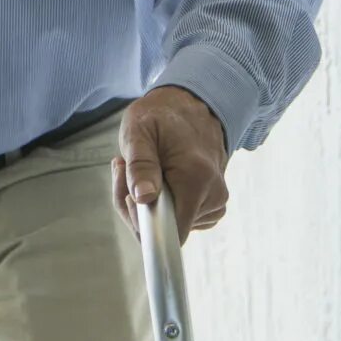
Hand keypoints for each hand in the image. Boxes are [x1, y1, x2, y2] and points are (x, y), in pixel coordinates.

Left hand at [114, 86, 230, 236]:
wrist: (193, 106)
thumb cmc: (162, 117)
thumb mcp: (139, 131)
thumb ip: (140, 166)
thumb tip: (143, 198)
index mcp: (196, 179)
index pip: (170, 233)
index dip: (142, 222)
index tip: (129, 195)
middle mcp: (213, 196)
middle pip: (164, 231)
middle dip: (136, 208)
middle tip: (124, 171)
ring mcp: (215, 203)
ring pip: (169, 227)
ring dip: (146, 205)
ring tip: (143, 170)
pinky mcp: (212, 206)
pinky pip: (179, 220)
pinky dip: (161, 206)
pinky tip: (156, 180)